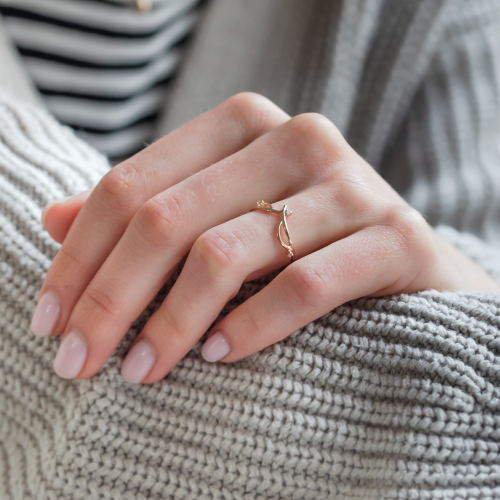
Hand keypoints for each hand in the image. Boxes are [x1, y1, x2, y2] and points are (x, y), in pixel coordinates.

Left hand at [33, 93, 499, 383]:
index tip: (51, 320)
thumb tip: (52, 219)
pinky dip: (252, 325)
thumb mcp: (218, 217)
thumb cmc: (302, 241)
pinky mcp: (394, 235)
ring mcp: (349, 183)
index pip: (131, 186)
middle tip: (79, 361)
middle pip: (168, 219)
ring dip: (172, 322)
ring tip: (141, 370)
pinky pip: (304, 284)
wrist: (406, 263)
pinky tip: (217, 356)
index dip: (80, 255)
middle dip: (112, 298)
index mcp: (242, 125)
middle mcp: (295, 137)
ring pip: (229, 252)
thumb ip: (144, 213)